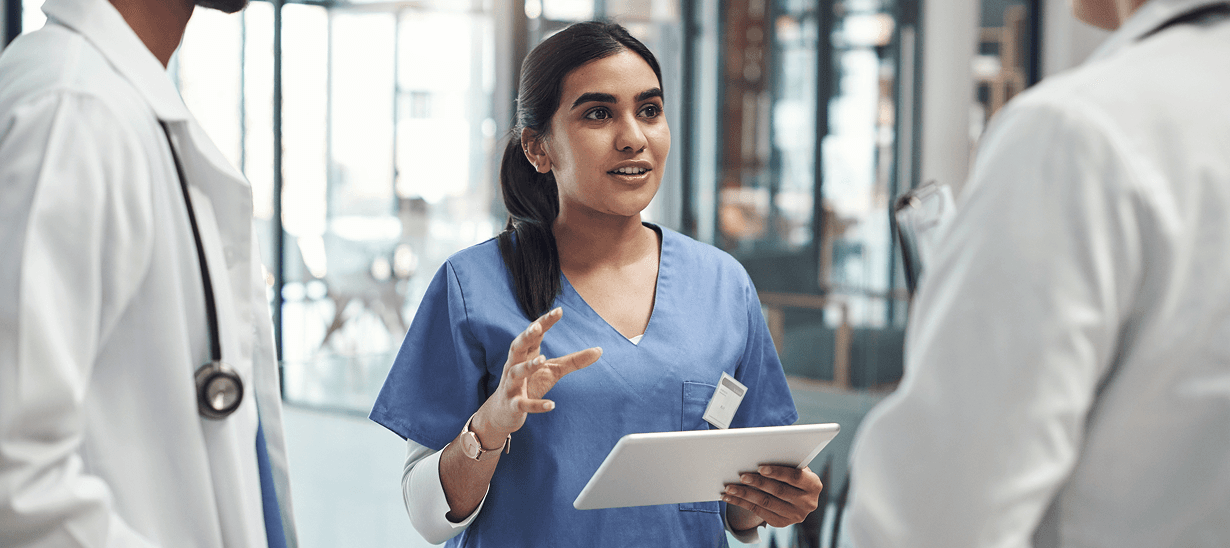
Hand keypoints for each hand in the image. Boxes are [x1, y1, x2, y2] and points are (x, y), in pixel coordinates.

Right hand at [475, 307, 601, 441]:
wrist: (504, 413)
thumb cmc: (530, 384)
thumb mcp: (553, 370)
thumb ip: (574, 360)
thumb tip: (600, 350)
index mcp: (525, 355)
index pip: (533, 335)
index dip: (544, 322)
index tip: (558, 310)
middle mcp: (514, 366)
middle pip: (517, 347)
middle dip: (525, 337)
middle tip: (536, 327)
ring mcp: (512, 386)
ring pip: (516, 373)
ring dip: (528, 367)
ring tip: (542, 360)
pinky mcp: (513, 405)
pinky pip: (523, 404)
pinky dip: (536, 405)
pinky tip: (552, 405)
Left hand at [723, 464, 822, 528]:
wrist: (797, 495)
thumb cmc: (792, 473)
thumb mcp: (795, 466)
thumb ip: (785, 461)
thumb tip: (758, 454)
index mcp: (814, 485)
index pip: (795, 477)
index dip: (778, 472)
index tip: (760, 467)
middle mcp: (808, 503)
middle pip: (778, 491)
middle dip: (758, 483)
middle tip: (741, 476)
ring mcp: (795, 515)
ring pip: (765, 503)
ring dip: (745, 494)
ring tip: (730, 487)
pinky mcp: (781, 523)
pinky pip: (758, 512)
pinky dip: (742, 503)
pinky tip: (730, 497)